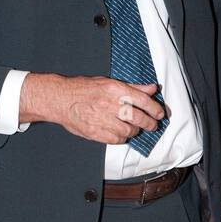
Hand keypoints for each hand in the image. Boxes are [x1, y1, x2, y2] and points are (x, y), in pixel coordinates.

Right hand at [19, 73, 166, 143]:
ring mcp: (102, 119)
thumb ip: (132, 87)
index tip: (160, 114)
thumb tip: (152, 88)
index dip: (155, 109)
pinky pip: (117, 139)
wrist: (60, 99)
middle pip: (138, 118)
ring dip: (135, 131)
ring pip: (129, 130)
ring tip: (133, 127)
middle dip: (150, 123)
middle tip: (152, 125)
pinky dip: (122, 138)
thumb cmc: (84, 89)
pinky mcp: (95, 132)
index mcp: (114, 89)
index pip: (143, 100)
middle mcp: (109, 104)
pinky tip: (121, 133)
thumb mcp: (109, 82)